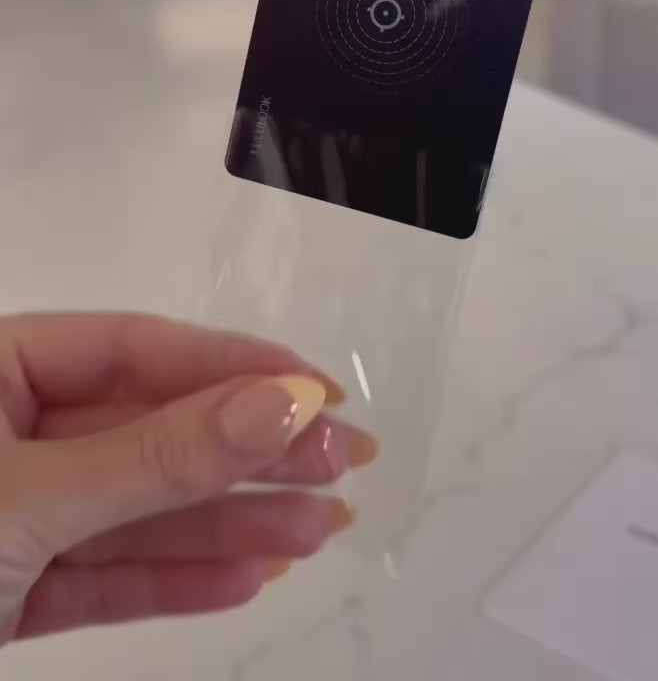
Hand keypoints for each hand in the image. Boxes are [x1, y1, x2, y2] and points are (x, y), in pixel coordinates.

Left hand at [0, 313, 375, 643]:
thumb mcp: (29, 496)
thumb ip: (154, 457)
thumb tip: (279, 402)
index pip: (134, 348)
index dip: (232, 366)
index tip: (319, 391)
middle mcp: (8, 431)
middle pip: (148, 431)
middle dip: (246, 453)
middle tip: (342, 463)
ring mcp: (11, 514)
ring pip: (138, 510)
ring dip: (230, 524)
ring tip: (323, 528)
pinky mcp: (10, 592)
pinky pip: (106, 576)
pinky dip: (174, 580)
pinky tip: (249, 575)